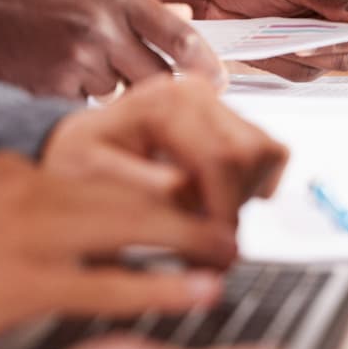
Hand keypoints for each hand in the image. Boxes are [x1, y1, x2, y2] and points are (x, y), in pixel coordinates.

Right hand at [0, 0, 224, 98]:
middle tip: (155, 103)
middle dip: (159, 97)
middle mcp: (103, 25)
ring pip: (115, 98)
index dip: (206, 70)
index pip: (183, 39)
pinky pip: (79, 111)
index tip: (215, 86)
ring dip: (104, 95)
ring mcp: (75, 60)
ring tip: (65, 67)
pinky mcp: (48, 90)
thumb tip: (186, 22)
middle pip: (159, 81)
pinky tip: (42, 77)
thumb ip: (133, 1)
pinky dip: (69, 105)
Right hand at [0, 152, 235, 348]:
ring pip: (133, 227)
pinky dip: (160, 288)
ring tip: (231, 251)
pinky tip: (194, 294)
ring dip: (191, 240)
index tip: (193, 195)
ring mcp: (25, 236)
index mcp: (16, 169)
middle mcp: (28, 189)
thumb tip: (76, 232)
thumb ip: (22, 213)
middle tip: (232, 221)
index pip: (106, 169)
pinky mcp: (18, 285)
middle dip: (191, 205)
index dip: (158, 186)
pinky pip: (108, 284)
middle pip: (133, 189)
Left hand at [41, 75, 288, 225]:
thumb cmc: (79, 164)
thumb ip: (144, 188)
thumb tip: (189, 195)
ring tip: (204, 219)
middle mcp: (195, 93)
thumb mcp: (94, 180)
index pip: (221, 158)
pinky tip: (217, 198)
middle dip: (234, 208)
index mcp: (164, 103)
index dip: (222, 213)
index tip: (212, 255)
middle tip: (208, 249)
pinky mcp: (230, 118)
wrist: (77, 149)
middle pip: (250, 156)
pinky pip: (270, 153)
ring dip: (244, 196)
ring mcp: (216, 103)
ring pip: (266, 155)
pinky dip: (253, 184)